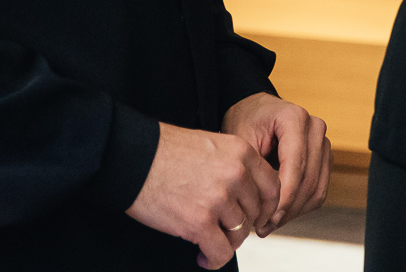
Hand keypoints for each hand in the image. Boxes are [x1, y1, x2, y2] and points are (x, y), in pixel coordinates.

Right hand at [125, 121, 279, 268]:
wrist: (133, 158)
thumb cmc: (165, 151)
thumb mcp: (212, 145)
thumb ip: (234, 165)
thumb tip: (246, 194)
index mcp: (241, 152)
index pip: (272, 186)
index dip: (266, 207)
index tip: (256, 216)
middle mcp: (235, 174)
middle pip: (254, 213)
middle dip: (241, 225)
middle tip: (226, 230)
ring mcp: (219, 199)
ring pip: (239, 234)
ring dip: (225, 242)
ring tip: (211, 242)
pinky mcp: (199, 222)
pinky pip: (220, 252)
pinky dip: (213, 259)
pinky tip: (203, 257)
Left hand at [222, 92, 330, 235]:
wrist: (254, 112)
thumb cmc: (245, 122)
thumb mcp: (242, 143)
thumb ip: (255, 172)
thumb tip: (265, 209)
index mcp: (295, 118)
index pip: (296, 165)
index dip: (283, 196)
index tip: (265, 218)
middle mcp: (315, 128)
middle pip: (309, 179)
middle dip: (287, 209)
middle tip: (263, 227)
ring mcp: (323, 143)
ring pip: (317, 188)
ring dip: (294, 212)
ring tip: (269, 224)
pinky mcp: (324, 158)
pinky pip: (319, 190)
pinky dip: (301, 207)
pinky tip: (280, 214)